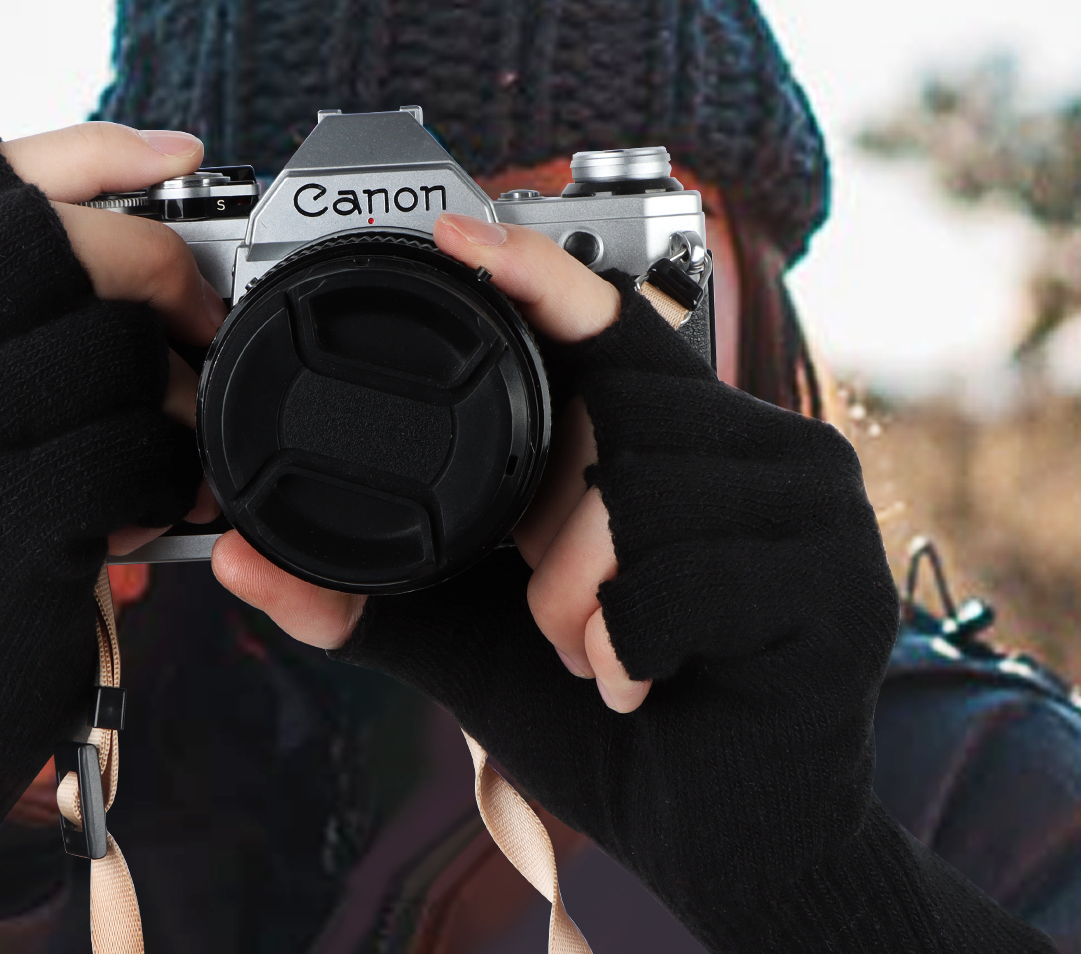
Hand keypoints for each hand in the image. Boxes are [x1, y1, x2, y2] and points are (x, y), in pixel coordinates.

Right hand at [0, 123, 221, 922]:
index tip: (184, 157)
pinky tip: (166, 507)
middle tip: (197, 321)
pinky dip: (181, 472)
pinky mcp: (0, 527)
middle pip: (55, 233)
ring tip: (173, 442)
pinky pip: (140, 445)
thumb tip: (148, 219)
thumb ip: (5, 315)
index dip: (94, 150)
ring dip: (180, 392)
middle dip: (159, 263)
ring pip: (113, 341)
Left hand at [215, 218, 906, 947]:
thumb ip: (373, 593)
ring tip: (596, 653)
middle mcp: (766, 449)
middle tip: (548, 608)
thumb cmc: (615, 721)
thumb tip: (239, 561)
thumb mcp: (479, 640)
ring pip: (642, 494)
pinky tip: (640, 681)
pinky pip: (688, 579)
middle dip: (549, 521)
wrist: (738, 847)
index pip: (612, 322)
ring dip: (579, 596)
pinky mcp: (841, 592)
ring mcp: (818, 514)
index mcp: (686, 438)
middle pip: (616, 414)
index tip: (457, 232)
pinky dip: (630, 641)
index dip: (539, 273)